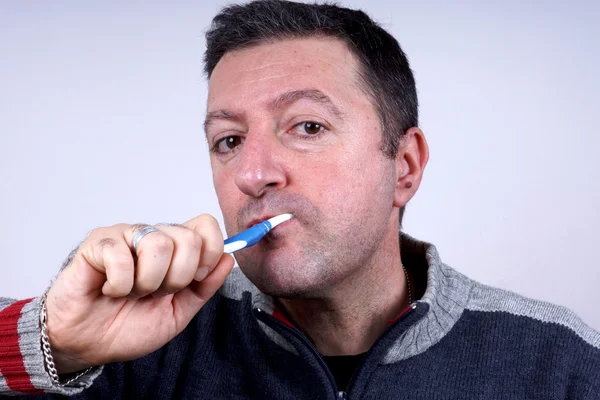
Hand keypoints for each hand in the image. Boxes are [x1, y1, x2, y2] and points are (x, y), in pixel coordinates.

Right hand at [44, 214, 234, 373]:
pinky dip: (119, 285)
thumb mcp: (178, 313)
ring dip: (147, 283)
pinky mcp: (98, 243)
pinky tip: (109, 290)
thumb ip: (205, 287)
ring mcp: (125, 236)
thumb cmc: (128, 326)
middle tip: (155, 293)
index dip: (210, 251)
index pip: (206, 224)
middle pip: (188, 238)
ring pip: (159, 245)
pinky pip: (122, 257)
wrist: (87, 345)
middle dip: (178, 278)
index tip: (197, 277)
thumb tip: (229, 258)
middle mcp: (152, 236)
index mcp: (175, 249)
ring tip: (132, 292)